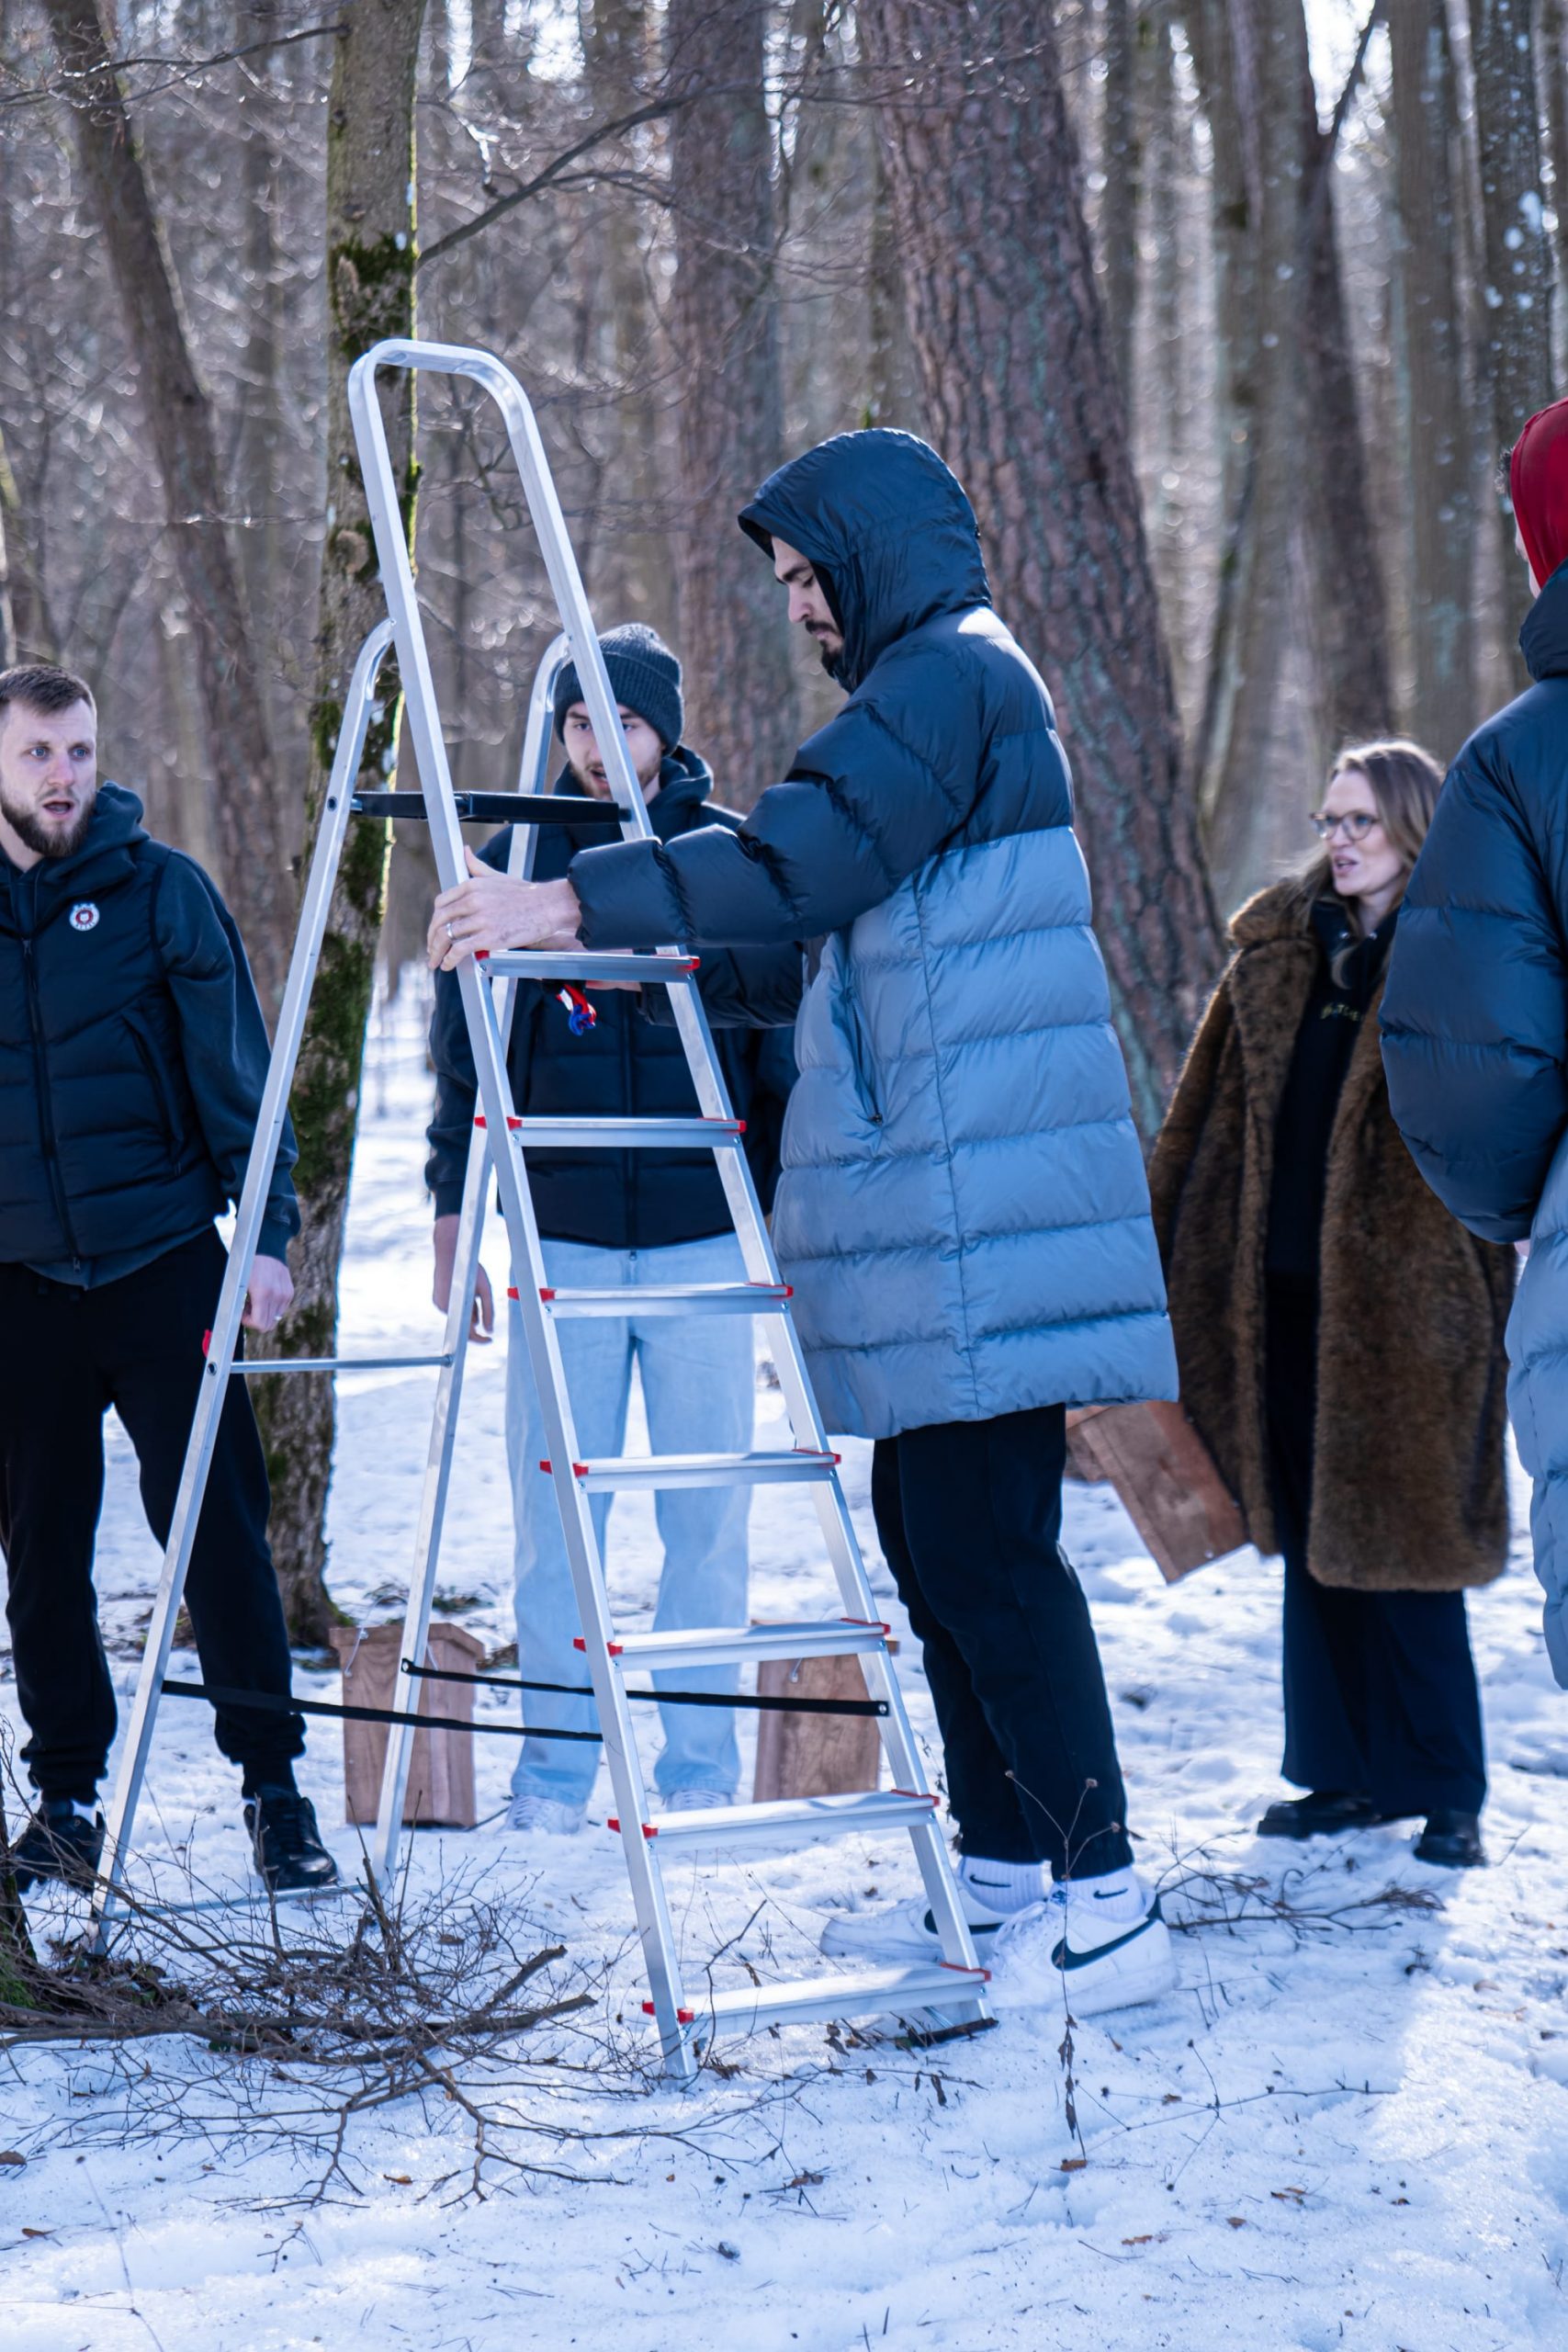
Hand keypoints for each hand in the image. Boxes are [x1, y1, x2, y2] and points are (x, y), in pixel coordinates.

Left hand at [243, 1253, 292, 1333]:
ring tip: (255, 1301)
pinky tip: (264, 1296)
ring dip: (264, 1314)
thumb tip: (236, 1319)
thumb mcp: (240, 1283)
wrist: (267, 1250)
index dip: (249, 1323)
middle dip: (256, 1319)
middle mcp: (278, 1295)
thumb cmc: (248, 1266)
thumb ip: (240, 1303)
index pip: (260, 1324)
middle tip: (247, 1307)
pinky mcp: (290, 1292)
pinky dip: (272, 1307)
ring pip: (275, 1318)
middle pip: (269, 1324)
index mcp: (263, 1293)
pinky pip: (281, 1310)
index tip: (242, 1313)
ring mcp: (285, 1294)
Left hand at [428, 850, 581, 969]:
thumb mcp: (498, 876)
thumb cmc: (526, 894)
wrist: (547, 907)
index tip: (436, 929)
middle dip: (432, 938)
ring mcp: (480, 919)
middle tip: (432, 949)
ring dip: (438, 952)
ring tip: (437, 961)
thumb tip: (465, 852)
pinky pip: (460, 949)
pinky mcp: (488, 937)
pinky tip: (449, 965)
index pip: (442, 903)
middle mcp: (473, 900)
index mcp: (472, 885)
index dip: (435, 920)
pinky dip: (450, 959)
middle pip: (440, 921)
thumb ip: (477, 867)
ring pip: (447, 936)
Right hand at [433, 1214, 494, 1342]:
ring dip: (467, 1309)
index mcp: (459, 1307)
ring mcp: (438, 1304)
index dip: (480, 1339)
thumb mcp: (485, 1289)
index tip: (489, 1340)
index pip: (469, 1333)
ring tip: (470, 1290)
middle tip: (480, 1299)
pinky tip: (460, 1288)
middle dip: (475, 1317)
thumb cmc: (470, 1269)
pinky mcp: (436, 1299)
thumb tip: (489, 1330)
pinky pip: (450, 1307)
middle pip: (464, 1322)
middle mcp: (446, 1309)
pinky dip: (458, 1303)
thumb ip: (488, 1311)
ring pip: (457, 1314)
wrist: (449, 1251)